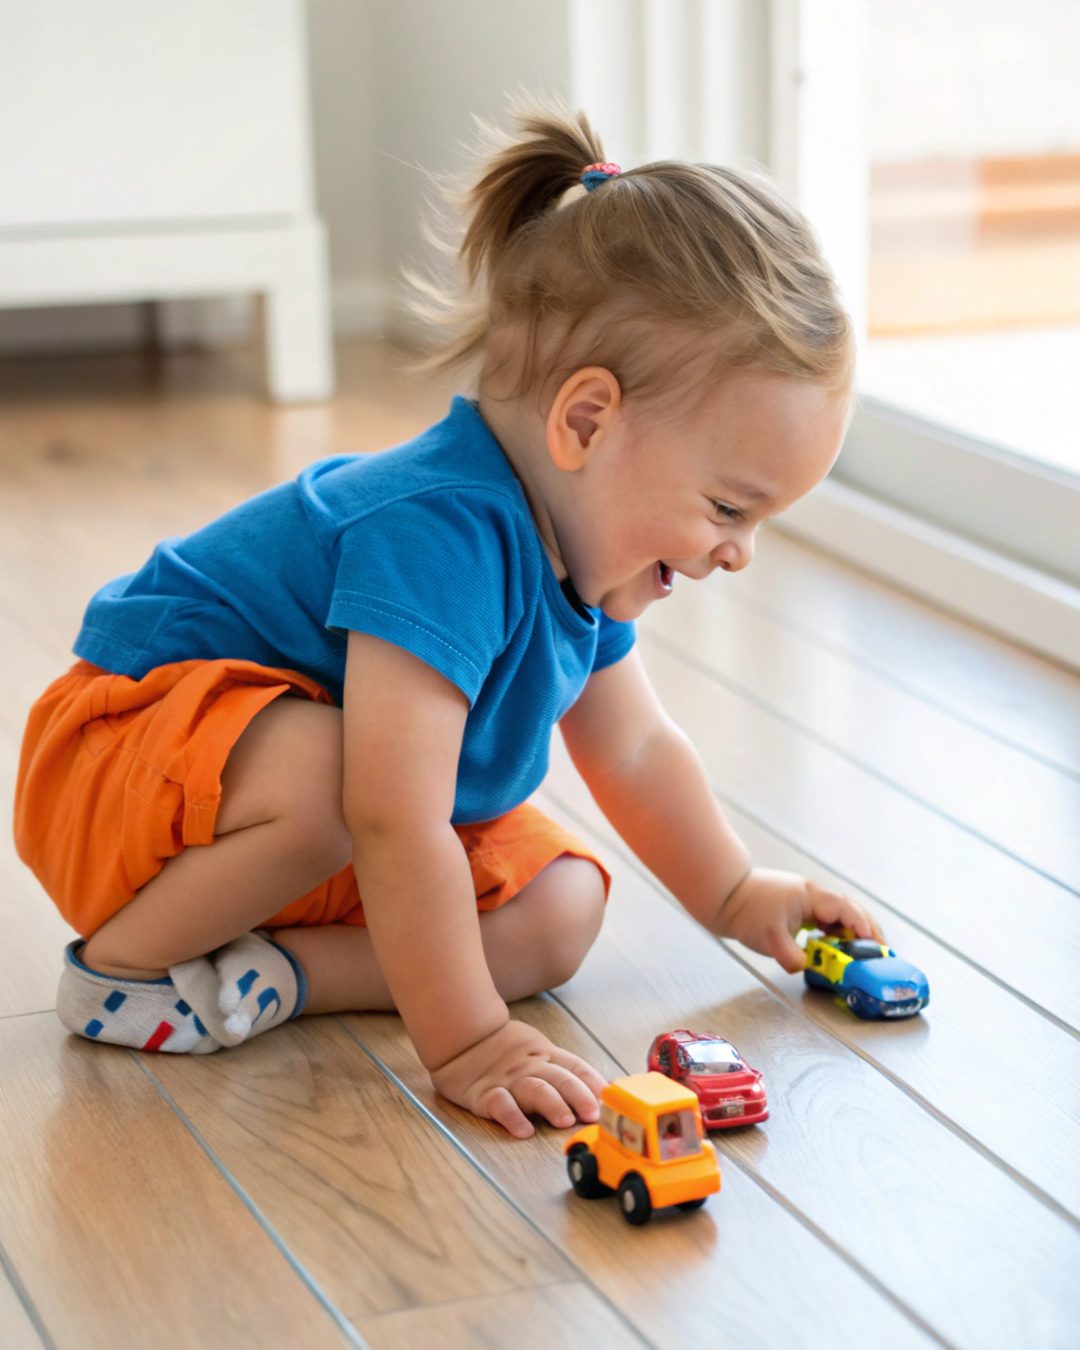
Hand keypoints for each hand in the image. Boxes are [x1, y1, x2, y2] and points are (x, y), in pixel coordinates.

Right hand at [430, 1019, 606, 1139]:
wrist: (461, 1036)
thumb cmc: (504, 1048)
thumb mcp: (537, 1049)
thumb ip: (561, 1067)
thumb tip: (599, 1089)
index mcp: (546, 1055)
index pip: (576, 1066)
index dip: (594, 1082)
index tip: (612, 1098)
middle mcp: (531, 1067)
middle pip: (560, 1078)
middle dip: (580, 1096)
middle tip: (593, 1114)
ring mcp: (508, 1080)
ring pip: (535, 1089)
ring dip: (553, 1104)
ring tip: (565, 1120)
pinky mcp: (485, 1094)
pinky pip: (500, 1104)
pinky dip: (512, 1117)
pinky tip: (523, 1130)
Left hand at [714, 868, 884, 973]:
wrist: (725, 896)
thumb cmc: (747, 911)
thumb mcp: (768, 936)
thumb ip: (788, 953)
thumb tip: (803, 967)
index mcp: (812, 896)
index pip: (846, 910)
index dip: (864, 928)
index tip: (878, 946)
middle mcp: (813, 895)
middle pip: (849, 910)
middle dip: (867, 930)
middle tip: (881, 952)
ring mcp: (806, 899)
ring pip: (838, 914)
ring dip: (852, 932)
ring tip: (863, 954)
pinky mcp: (799, 907)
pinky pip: (825, 918)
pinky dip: (835, 931)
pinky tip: (835, 947)